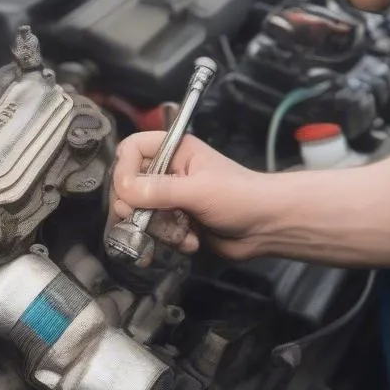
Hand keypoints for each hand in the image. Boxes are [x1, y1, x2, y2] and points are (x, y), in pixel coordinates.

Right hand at [109, 132, 270, 260]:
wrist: (267, 227)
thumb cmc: (240, 197)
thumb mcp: (198, 190)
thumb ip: (159, 191)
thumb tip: (122, 192)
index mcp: (173, 149)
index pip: (131, 149)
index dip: (124, 170)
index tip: (128, 193)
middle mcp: (168, 170)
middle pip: (128, 185)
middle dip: (138, 208)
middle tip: (143, 220)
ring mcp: (171, 198)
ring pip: (140, 213)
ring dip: (158, 228)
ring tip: (182, 232)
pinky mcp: (176, 222)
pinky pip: (155, 231)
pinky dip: (170, 239)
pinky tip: (191, 240)